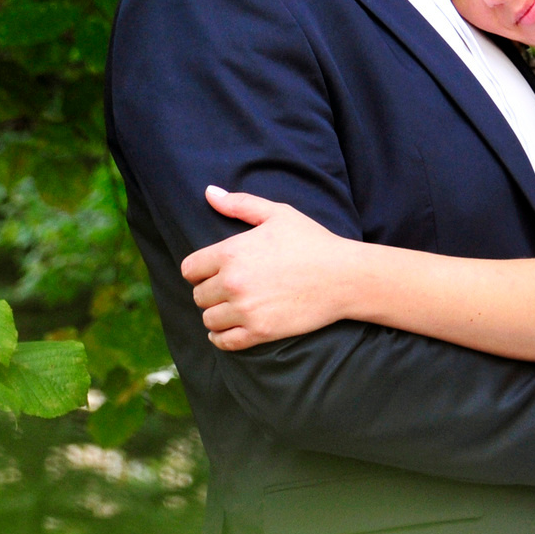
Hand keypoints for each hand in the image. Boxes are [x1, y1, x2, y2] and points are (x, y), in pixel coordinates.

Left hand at [182, 187, 362, 350]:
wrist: (345, 276)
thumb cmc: (313, 241)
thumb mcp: (278, 214)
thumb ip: (239, 204)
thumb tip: (209, 192)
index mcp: (231, 252)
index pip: (190, 269)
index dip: (199, 270)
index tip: (212, 272)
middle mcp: (233, 282)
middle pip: (198, 295)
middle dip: (210, 292)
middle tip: (228, 290)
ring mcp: (246, 310)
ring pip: (209, 319)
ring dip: (216, 315)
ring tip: (230, 309)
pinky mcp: (260, 331)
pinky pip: (224, 341)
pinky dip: (221, 338)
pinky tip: (226, 330)